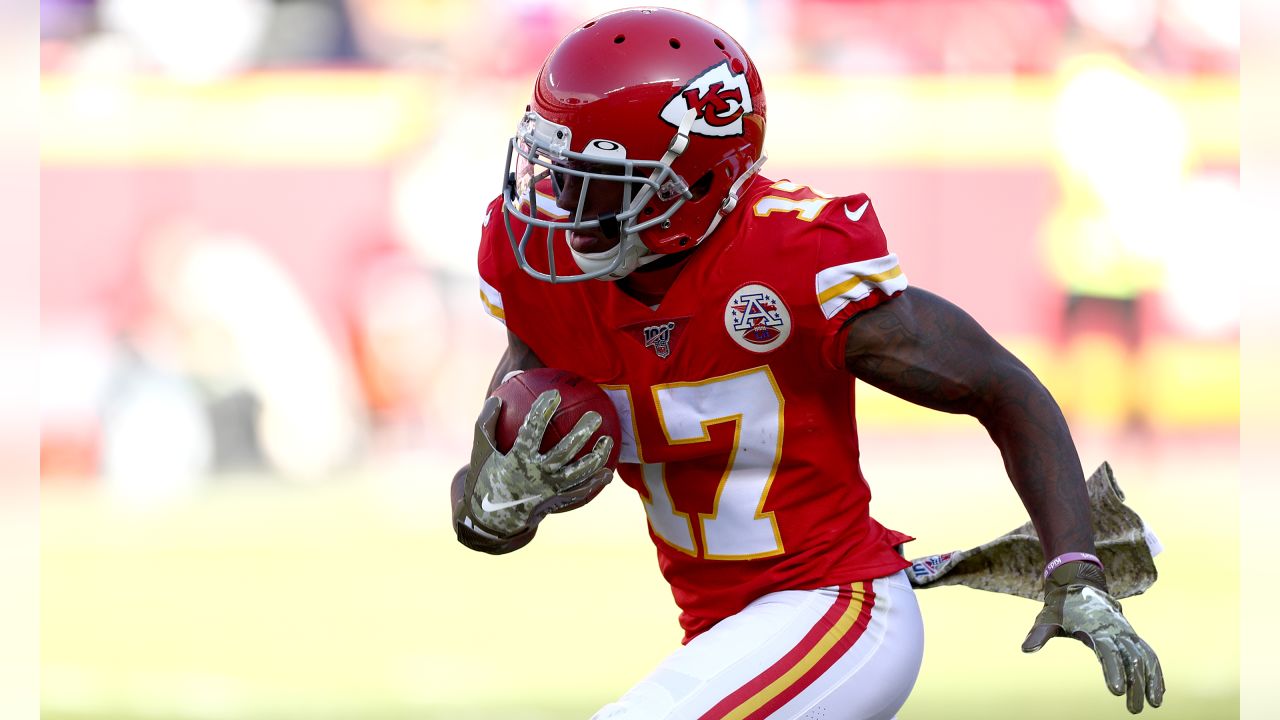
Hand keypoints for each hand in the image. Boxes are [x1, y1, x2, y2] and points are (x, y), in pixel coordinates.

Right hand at [453, 390, 613, 553]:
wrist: (491, 519)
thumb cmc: (487, 477)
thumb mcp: (481, 450)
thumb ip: (487, 423)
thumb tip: (497, 398)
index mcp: (516, 460)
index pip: (531, 431)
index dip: (542, 412)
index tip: (555, 394)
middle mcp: (535, 475)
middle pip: (563, 452)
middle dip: (581, 434)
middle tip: (595, 416)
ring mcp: (548, 490)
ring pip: (578, 473)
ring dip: (596, 458)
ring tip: (609, 440)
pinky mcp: (556, 501)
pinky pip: (580, 492)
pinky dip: (595, 483)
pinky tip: (608, 472)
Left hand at [1022, 561, 1164, 712]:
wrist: (1078, 585)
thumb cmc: (1061, 606)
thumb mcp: (1048, 617)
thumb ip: (1040, 634)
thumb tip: (1026, 648)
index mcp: (1096, 628)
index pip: (1108, 652)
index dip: (1113, 671)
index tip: (1116, 691)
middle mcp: (1115, 630)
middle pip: (1130, 659)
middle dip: (1135, 685)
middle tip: (1134, 709)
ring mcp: (1126, 632)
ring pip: (1144, 657)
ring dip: (1151, 680)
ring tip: (1154, 704)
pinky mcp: (1131, 635)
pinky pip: (1147, 653)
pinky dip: (1155, 670)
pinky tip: (1159, 691)